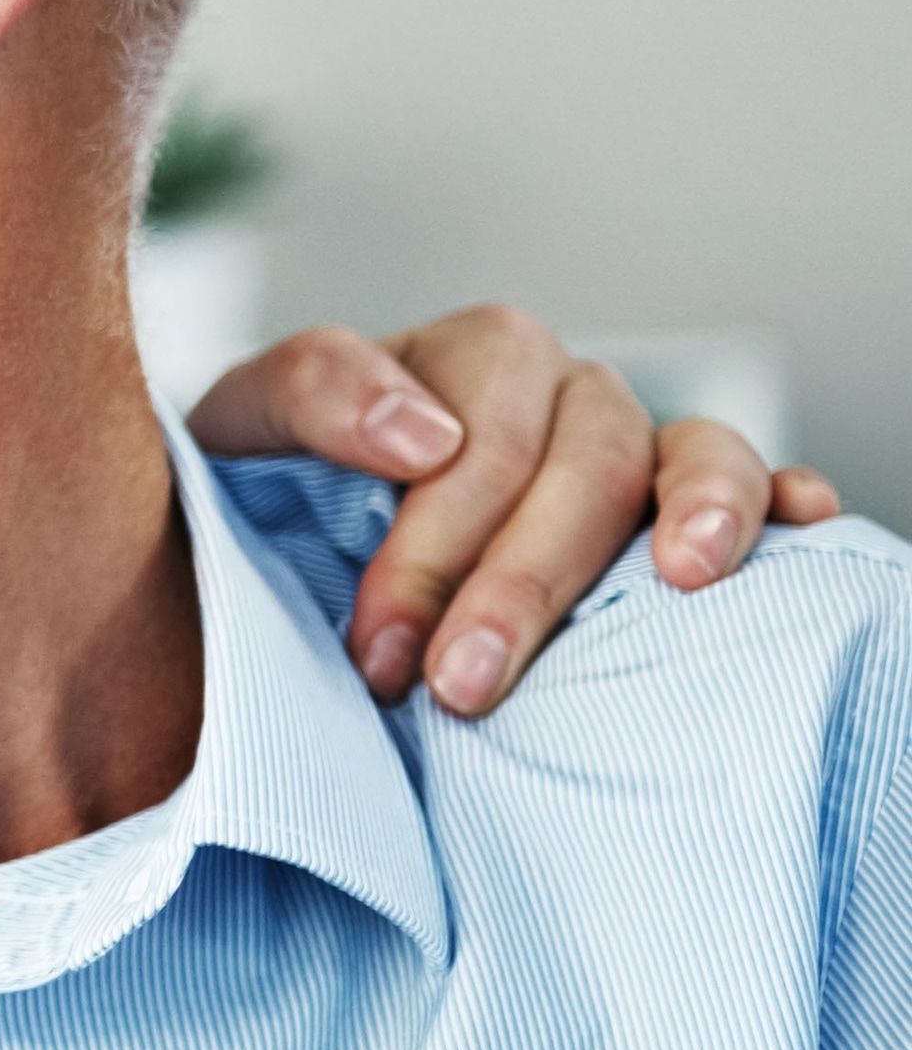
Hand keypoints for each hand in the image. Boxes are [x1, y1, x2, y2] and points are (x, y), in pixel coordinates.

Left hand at [190, 306, 841, 716]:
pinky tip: (806, 526)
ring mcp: (627, 439)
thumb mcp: (243, 429)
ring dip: (693, 510)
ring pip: (685, 450)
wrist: (297, 527)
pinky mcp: (681, 498)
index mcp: (455, 361)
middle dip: (520, 580)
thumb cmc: (275, 487)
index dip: (430, 546)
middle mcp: (555, 391)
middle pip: (577, 460)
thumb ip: (307, 398)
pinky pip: (759, 479)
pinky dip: (783, 498)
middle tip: (458, 689)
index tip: (381, 650)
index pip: (467, 431)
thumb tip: (420, 437)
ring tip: (684, 577)